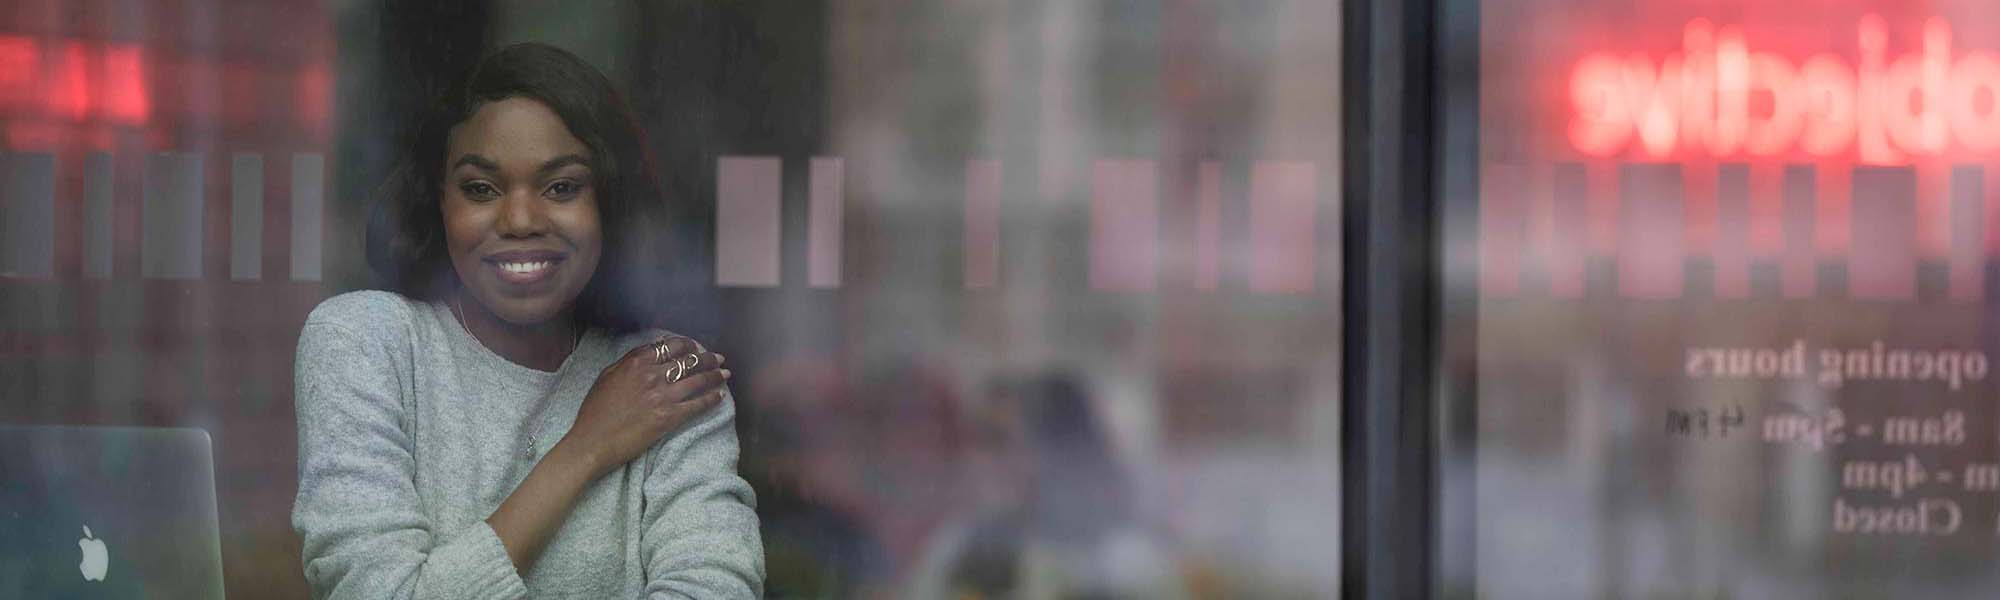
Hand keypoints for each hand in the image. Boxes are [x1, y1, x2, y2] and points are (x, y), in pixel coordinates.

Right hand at [560, 336, 728, 476]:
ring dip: (716, 376)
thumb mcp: (607, 376)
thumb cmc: (595, 411)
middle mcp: (653, 375)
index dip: (689, 345)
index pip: (671, 346)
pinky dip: (712, 399)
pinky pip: (698, 404)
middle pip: (690, 361)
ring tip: (725, 374)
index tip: (696, 348)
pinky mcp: (670, 417)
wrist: (593, 441)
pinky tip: (720, 396)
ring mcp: (663, 396)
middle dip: (708, 358)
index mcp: (637, 362)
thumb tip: (649, 352)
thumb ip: (629, 361)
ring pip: (698, 380)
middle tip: (719, 359)